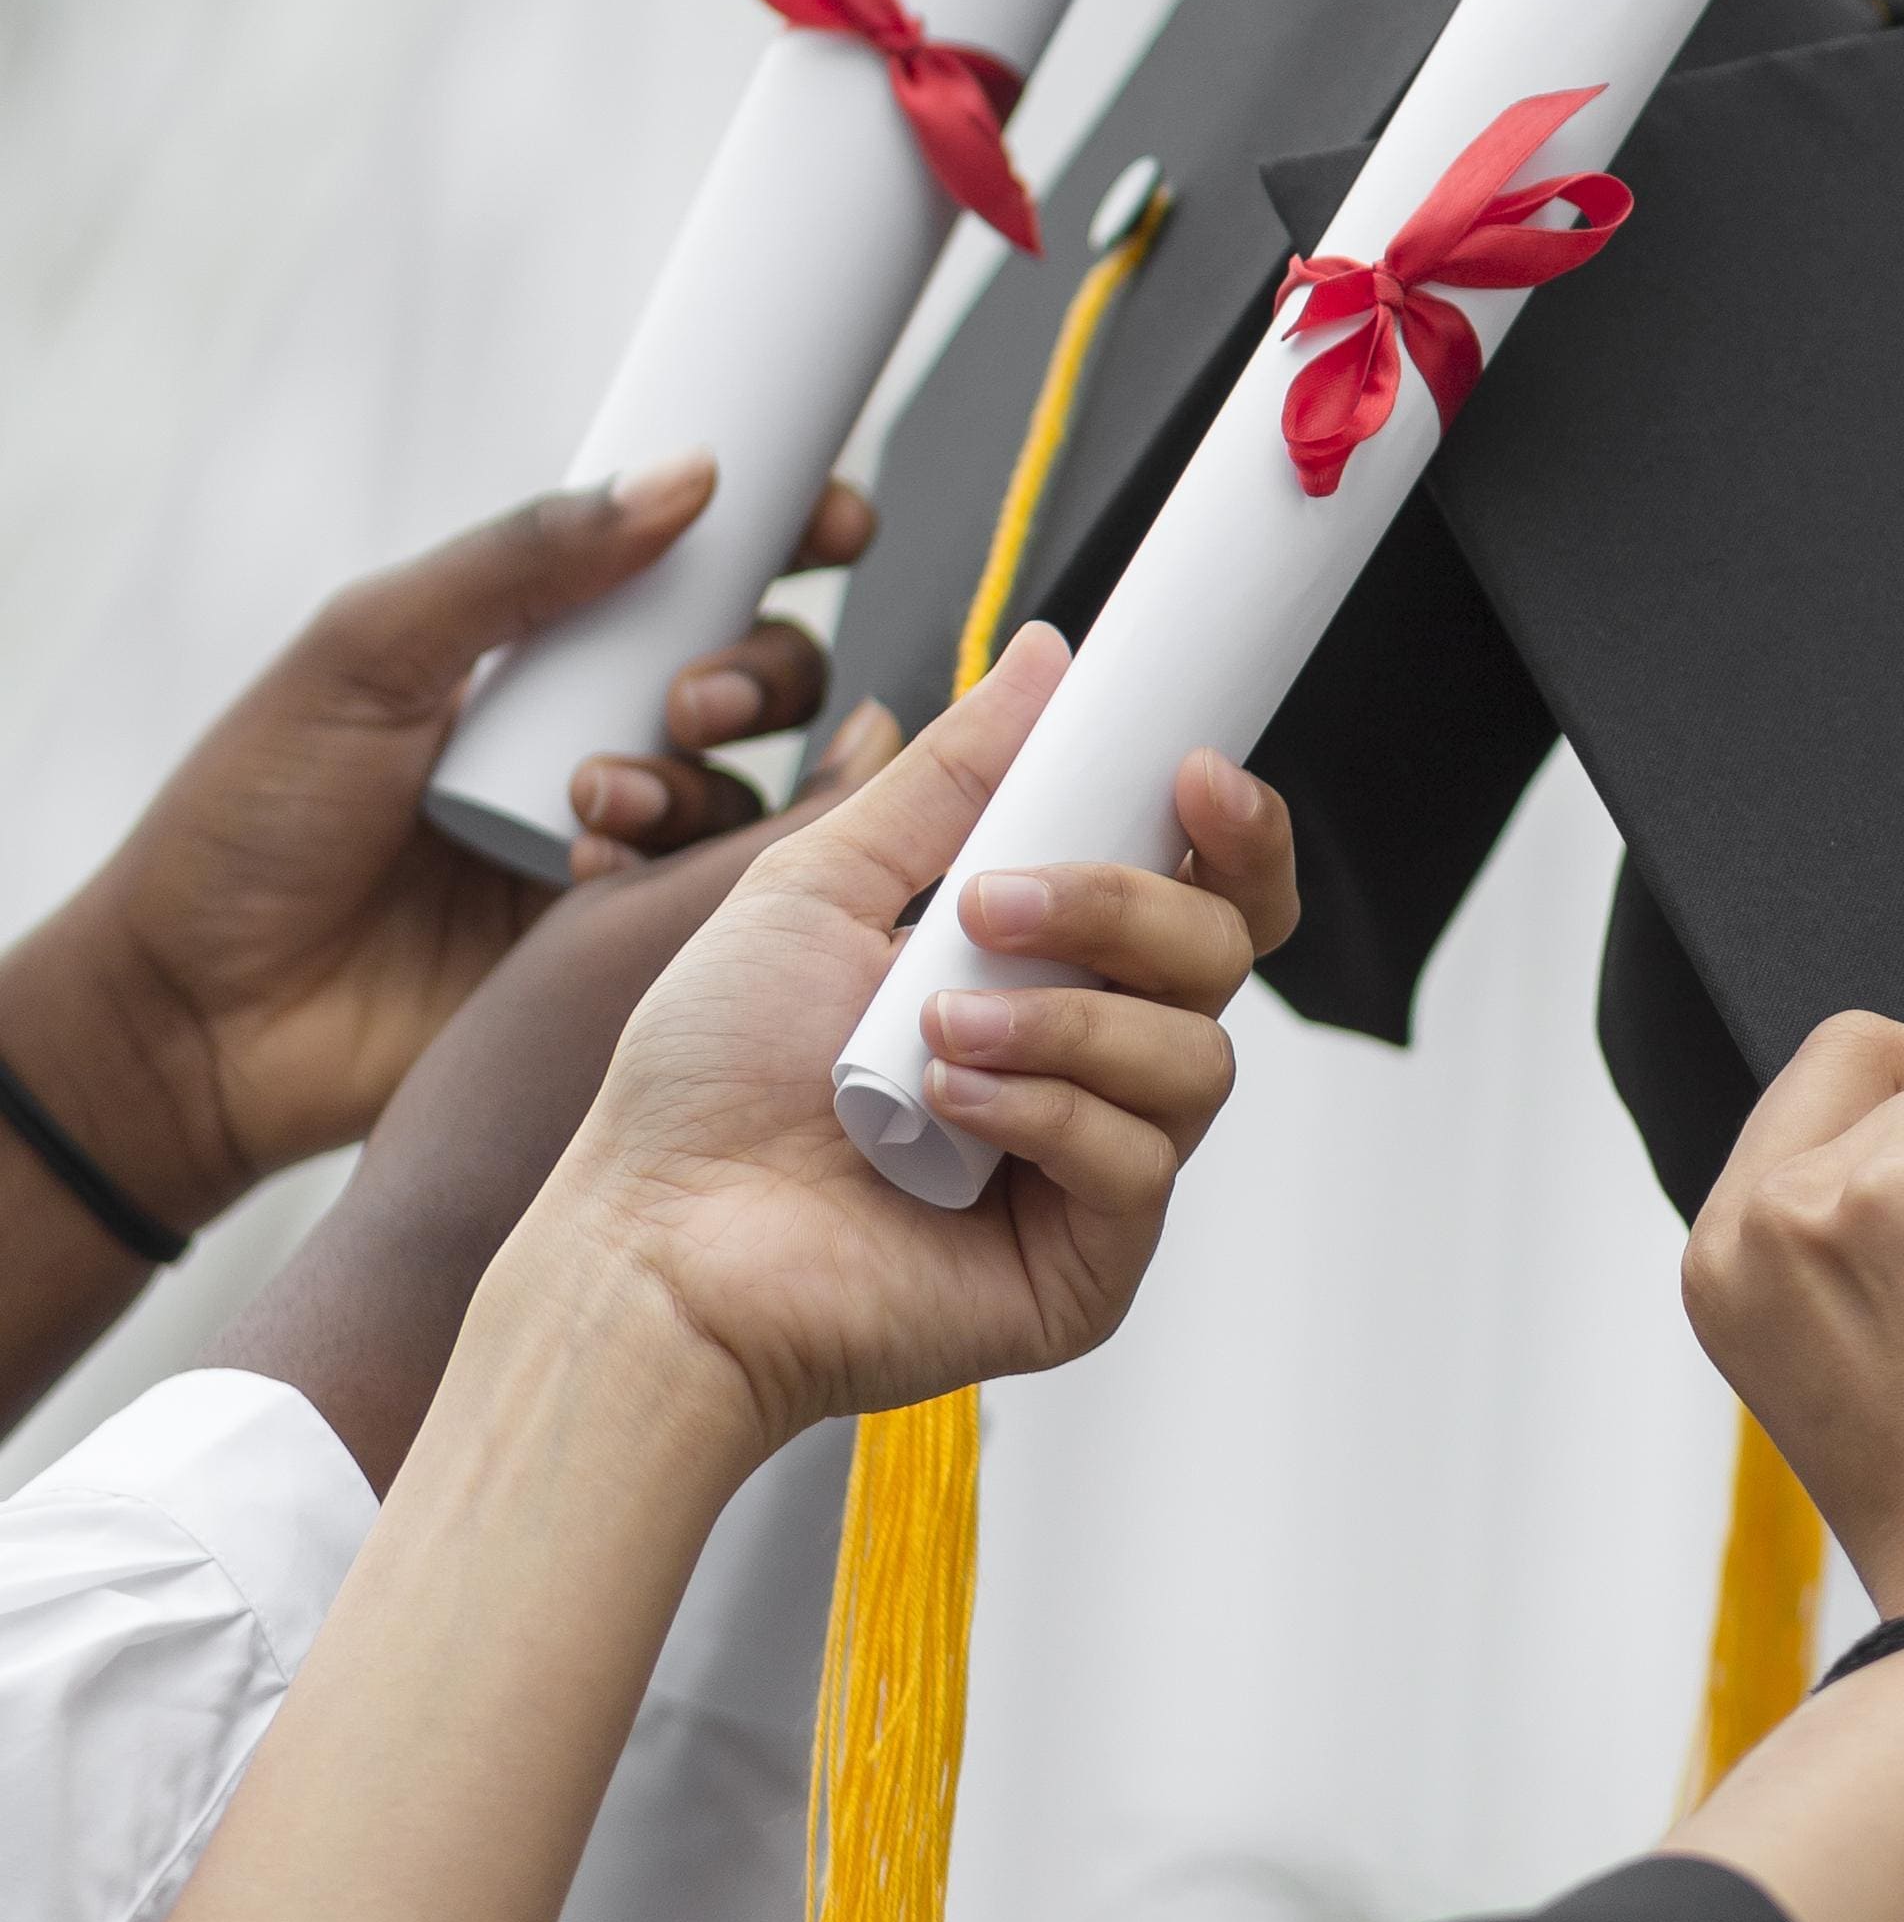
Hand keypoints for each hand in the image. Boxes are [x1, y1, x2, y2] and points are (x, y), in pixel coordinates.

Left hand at [0, 464, 874, 1404]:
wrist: (193, 1020)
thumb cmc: (250, 820)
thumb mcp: (369, 654)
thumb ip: (521, 560)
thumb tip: (687, 473)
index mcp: (539, 643)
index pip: (698, 565)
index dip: (786, 534)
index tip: (833, 522)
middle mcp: (597, 729)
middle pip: (763, 669)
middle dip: (763, 666)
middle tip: (694, 697)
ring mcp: (612, 840)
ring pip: (752, 780)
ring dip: (706, 772)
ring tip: (602, 796)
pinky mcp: (617, 943)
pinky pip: (713, 887)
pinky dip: (682, 862)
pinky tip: (595, 865)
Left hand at [503, 624, 1296, 1479]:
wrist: (655, 1239)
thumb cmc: (711, 1076)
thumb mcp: (822, 884)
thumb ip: (949, 776)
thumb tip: (1043, 656)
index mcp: (1051, 969)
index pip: (1204, 891)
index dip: (1231, 830)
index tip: (1191, 774)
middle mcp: (1092, 1062)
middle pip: (1220, 953)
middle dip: (1122, 907)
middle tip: (991, 905)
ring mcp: (1095, 1167)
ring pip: (1196, 1058)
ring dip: (1068, 1022)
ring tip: (937, 1030)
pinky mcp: (1088, 1265)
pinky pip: (1138, 1162)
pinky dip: (1046, 1115)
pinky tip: (947, 1111)